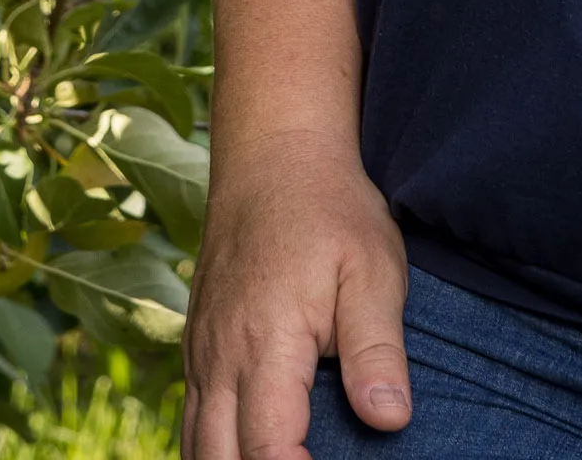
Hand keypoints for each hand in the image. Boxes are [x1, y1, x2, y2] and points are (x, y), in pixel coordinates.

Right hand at [184, 129, 411, 457]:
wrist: (272, 153)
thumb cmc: (331, 210)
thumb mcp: (372, 270)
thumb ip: (377, 349)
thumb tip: (390, 419)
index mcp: (265, 344)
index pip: (267, 450)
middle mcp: (220, 357)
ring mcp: (201, 352)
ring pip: (196, 445)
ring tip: (287, 457)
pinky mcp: (198, 345)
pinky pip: (191, 419)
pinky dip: (212, 450)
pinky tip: (246, 453)